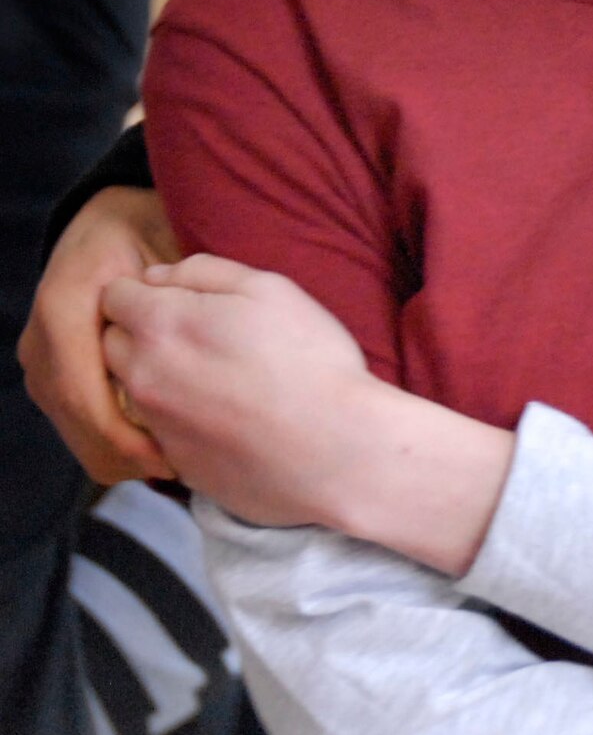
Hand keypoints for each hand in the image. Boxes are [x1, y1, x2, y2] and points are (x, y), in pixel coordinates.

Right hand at [20, 186, 181, 481]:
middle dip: (129, 456)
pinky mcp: (54, 379)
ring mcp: (43, 363)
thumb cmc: (148, 235)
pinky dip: (118, 447)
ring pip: (77, 434)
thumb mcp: (164, 247)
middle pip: (76, 422)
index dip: (122, 434)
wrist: (111, 227)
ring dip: (125, 457)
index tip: (169, 457)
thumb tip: (193, 341)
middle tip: (188, 469)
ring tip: (181, 460)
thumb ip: (172, 293)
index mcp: (63, 307)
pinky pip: (81, 428)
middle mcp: (42, 340)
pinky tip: (163, 446)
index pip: (80, 390)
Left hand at [99, 254, 513, 572]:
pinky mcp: (175, 463)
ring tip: (217, 380)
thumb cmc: (311, 362)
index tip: (182, 302)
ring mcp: (156, 425)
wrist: (337, 450)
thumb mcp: (271, 289)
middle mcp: (144, 375)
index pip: (115, 296)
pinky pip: (161, 432)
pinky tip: (230, 418)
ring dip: (159, 379)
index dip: (147, 293)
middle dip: (142, 335)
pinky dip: (183, 421)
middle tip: (199, 339)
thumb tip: (159, 276)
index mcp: (161, 324)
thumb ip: (205, 271)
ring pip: (133, 390)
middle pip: (113, 343)